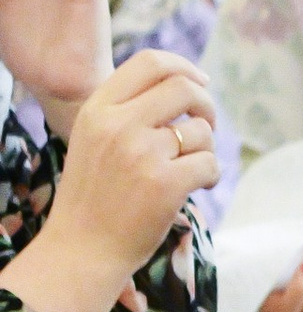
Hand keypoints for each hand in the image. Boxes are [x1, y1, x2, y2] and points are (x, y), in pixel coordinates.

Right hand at [0, 53, 219, 311]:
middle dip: (207, 105)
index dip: (184, 67)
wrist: (81, 249)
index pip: (150, 62)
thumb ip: (126, 109)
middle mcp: (117, 124)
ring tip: (191, 169)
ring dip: (207, 149)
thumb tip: (184, 81)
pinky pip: (210, 163)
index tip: (200, 82)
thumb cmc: (95, 195)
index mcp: (98, 109)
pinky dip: (211, 176)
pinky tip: (198, 187)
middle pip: (185, 87)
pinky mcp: (165, 183)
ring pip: (201, 130)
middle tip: (207, 126)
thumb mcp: (94, 139)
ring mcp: (141, 153)